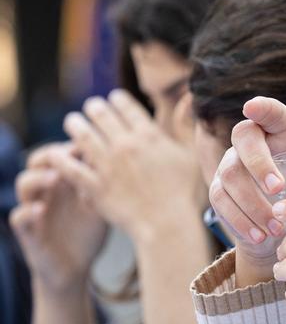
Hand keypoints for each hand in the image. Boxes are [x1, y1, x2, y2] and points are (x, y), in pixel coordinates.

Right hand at [9, 144, 108, 290]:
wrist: (75, 268)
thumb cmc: (89, 233)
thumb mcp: (100, 206)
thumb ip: (106, 186)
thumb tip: (126, 160)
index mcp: (63, 182)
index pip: (60, 153)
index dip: (71, 146)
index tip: (91, 143)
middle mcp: (46, 191)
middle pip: (38, 161)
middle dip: (52, 154)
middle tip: (70, 154)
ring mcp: (34, 209)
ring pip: (24, 183)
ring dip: (39, 178)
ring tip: (56, 178)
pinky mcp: (27, 232)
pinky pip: (18, 217)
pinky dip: (27, 211)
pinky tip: (40, 209)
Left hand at [58, 90, 201, 242]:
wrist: (168, 224)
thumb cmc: (185, 193)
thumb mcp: (192, 156)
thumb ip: (185, 127)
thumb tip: (187, 99)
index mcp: (149, 136)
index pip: (126, 106)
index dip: (117, 99)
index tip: (114, 99)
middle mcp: (125, 145)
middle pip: (101, 115)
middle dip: (94, 107)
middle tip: (91, 108)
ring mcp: (107, 165)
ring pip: (82, 134)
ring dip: (74, 124)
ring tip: (72, 121)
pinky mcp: (94, 186)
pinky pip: (69, 167)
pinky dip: (60, 158)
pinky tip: (54, 153)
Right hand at [207, 97, 285, 280]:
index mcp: (284, 133)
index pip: (270, 112)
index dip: (262, 107)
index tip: (254, 106)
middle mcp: (254, 144)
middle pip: (243, 138)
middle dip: (259, 163)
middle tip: (281, 190)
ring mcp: (232, 166)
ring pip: (230, 175)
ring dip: (251, 202)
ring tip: (277, 228)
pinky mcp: (221, 192)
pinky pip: (221, 201)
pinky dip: (239, 220)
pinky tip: (261, 236)